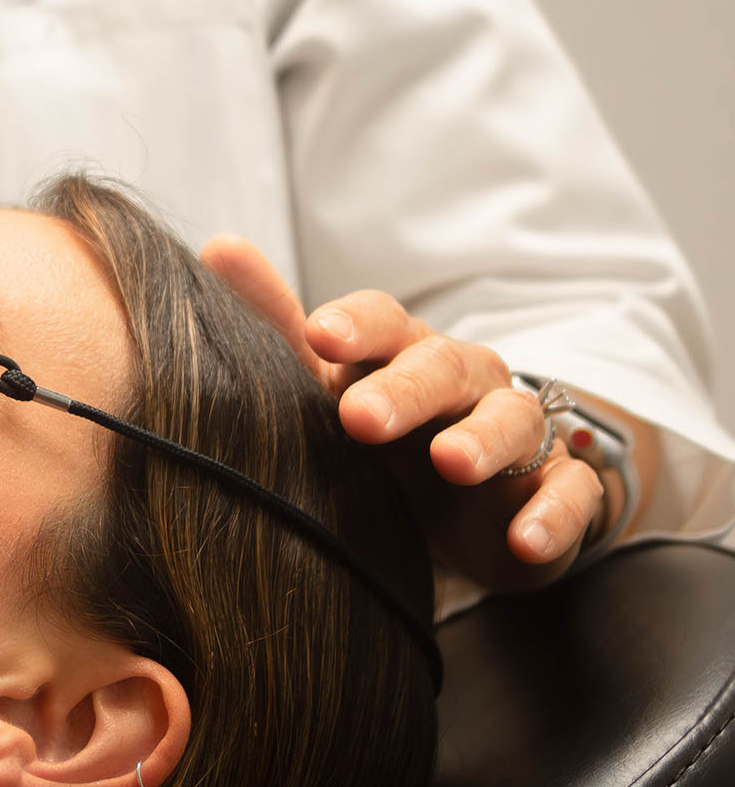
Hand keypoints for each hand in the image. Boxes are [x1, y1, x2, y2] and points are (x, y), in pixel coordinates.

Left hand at [200, 238, 603, 591]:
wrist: (473, 500)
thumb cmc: (387, 427)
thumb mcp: (330, 382)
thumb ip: (276, 325)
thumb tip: (217, 248)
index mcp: (403, 353)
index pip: (384, 323)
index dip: (357, 325)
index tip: (320, 335)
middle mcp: (465, 383)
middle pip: (442, 369)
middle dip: (406, 389)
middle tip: (361, 417)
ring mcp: (516, 437)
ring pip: (512, 422)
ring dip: (484, 440)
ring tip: (453, 463)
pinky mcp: (553, 492)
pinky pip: (570, 496)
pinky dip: (553, 516)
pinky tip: (526, 539)